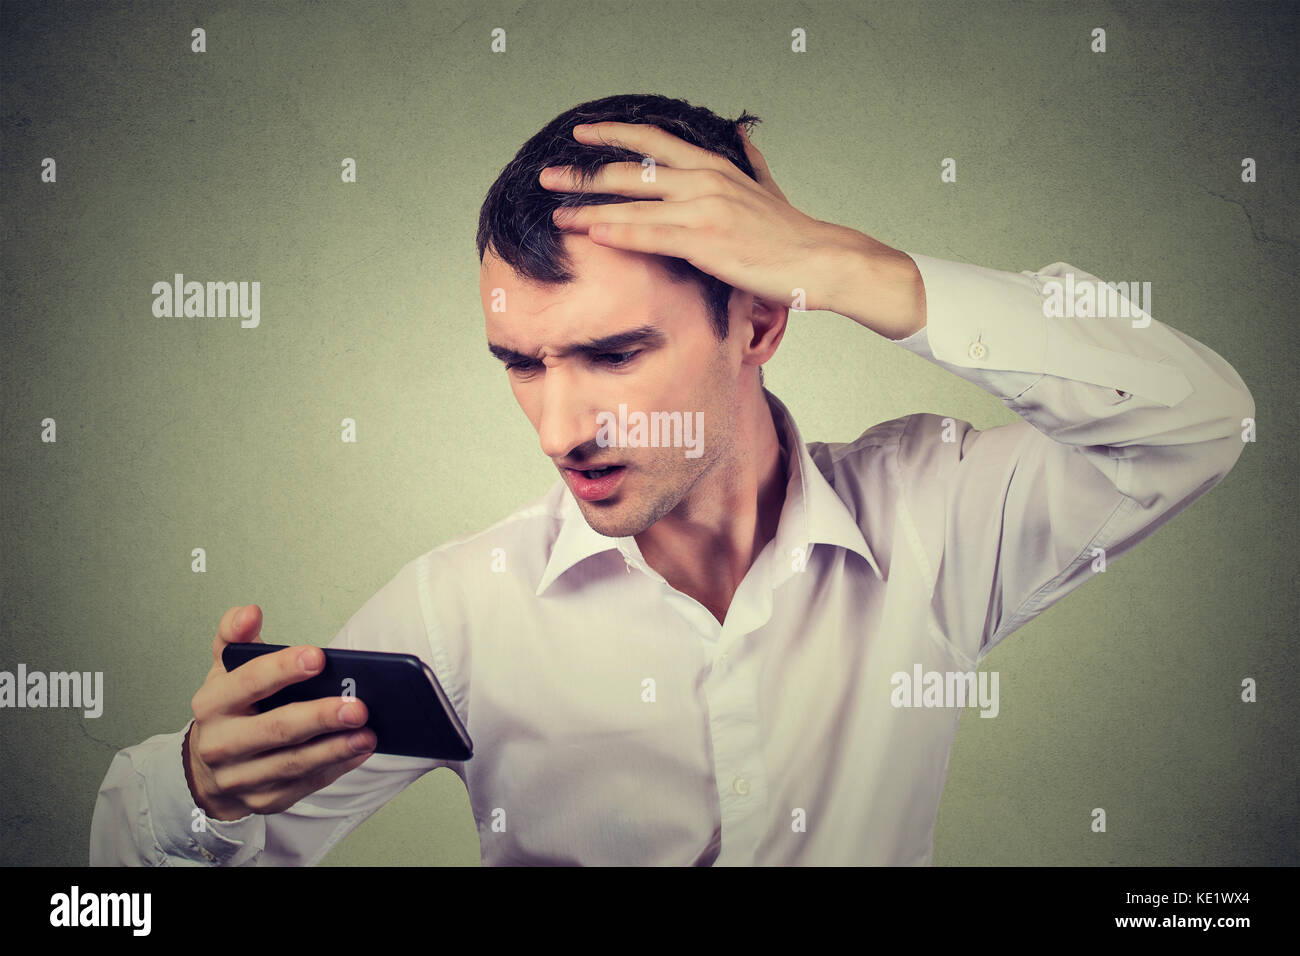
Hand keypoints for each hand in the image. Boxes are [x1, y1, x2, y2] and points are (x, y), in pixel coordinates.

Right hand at [184, 604, 376, 821]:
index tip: (318, 657)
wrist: (207, 768)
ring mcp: (241, 776)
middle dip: (319, 717)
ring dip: (335, 748)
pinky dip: (336, 766)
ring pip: (293, 763)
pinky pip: (305, 783)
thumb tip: (250, 612)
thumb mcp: (225, 670)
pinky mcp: (264, 799)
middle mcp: (222, 743)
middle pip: (275, 729)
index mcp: (212, 703)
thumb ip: (236, 635)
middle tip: (358, 706)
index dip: (282, 669)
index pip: (249, 682)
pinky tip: (360, 749)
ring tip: (368, 732)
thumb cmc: (230, 709)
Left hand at [540, 122, 924, 337]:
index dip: (613, 134)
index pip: (652, 141)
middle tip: (549, 176)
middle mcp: (703, 180)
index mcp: (713, 166)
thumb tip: (743, 137)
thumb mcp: (767, 186)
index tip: (580, 134)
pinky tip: (589, 233)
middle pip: (629, 170)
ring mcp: (702, 209)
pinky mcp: (705, 242)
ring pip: (632, 205)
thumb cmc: (790, 232)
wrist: (819, 258)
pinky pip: (649, 235)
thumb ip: (748, 163)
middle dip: (584, 174)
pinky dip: (616, 233)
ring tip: (556, 211)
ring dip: (588, 208)